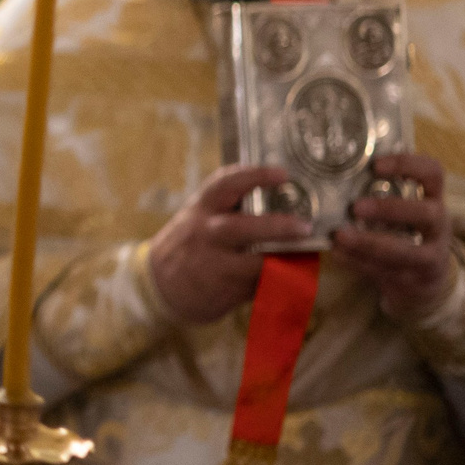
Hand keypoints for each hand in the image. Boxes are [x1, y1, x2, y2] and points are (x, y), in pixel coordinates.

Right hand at [147, 166, 311, 323]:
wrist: (158, 284)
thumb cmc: (191, 244)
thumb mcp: (200, 219)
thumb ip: (232, 212)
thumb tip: (283, 204)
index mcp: (202, 208)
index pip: (225, 185)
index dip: (254, 176)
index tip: (283, 174)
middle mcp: (205, 234)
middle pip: (241, 228)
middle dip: (275, 227)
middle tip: (304, 226)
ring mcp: (211, 264)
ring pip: (252, 263)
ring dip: (282, 261)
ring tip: (306, 257)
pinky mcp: (221, 290)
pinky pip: (254, 285)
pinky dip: (274, 281)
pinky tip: (289, 278)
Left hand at [332, 153, 457, 322]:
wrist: (425, 283)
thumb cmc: (404, 234)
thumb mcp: (402, 213)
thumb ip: (379, 195)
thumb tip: (332, 175)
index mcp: (433, 199)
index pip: (433, 173)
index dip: (408, 165)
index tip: (375, 164)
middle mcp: (439, 226)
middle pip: (428, 214)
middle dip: (390, 209)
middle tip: (356, 207)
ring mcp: (432, 257)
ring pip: (407, 251)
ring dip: (369, 243)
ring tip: (340, 236)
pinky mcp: (415, 281)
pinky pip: (387, 272)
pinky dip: (359, 263)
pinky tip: (338, 254)